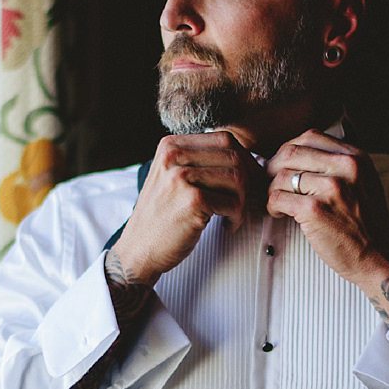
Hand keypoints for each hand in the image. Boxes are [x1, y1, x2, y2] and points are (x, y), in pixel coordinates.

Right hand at [112, 130, 262, 282]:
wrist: (139, 248)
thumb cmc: (164, 216)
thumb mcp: (175, 178)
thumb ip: (202, 162)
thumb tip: (248, 157)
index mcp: (171, 145)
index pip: (225, 139)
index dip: (245, 160)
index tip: (247, 182)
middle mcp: (174, 156)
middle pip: (235, 157)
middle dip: (249, 182)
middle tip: (242, 201)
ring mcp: (182, 177)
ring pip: (239, 179)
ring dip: (243, 201)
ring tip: (232, 215)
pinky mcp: (192, 200)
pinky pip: (234, 203)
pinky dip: (237, 217)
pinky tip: (227, 225)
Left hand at [265, 130, 388, 319]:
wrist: (378, 257)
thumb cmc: (368, 225)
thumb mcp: (364, 182)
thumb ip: (340, 164)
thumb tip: (302, 154)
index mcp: (356, 158)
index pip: (310, 136)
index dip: (291, 149)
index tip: (285, 164)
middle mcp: (345, 168)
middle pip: (291, 152)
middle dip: (274, 167)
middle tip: (272, 181)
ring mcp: (330, 188)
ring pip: (281, 175)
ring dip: (272, 189)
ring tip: (278, 201)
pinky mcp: (315, 210)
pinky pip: (278, 197)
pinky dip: (272, 206)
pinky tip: (279, 213)